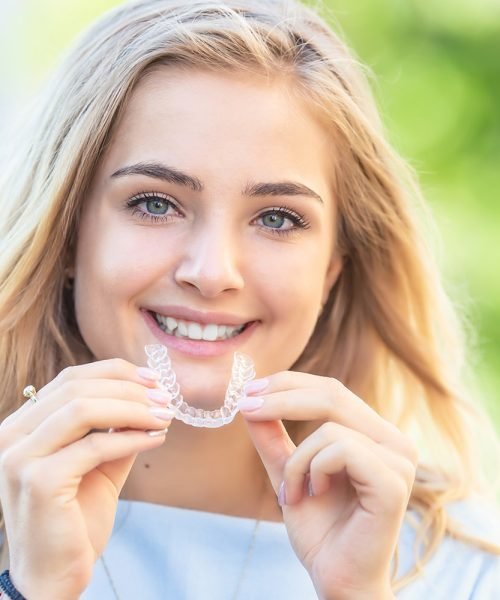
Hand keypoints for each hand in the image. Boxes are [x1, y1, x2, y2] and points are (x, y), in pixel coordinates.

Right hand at [0, 359, 173, 599]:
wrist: (54, 576)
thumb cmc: (76, 518)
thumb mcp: (100, 463)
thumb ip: (116, 429)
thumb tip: (150, 397)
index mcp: (23, 425)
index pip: (70, 378)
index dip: (115, 372)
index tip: (152, 378)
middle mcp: (12, 435)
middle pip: (77, 387)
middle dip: (129, 388)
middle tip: (165, 398)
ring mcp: (20, 457)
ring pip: (84, 409)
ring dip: (133, 408)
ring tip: (164, 416)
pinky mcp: (40, 482)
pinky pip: (95, 445)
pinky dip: (131, 438)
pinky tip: (156, 439)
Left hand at [239, 372, 415, 599]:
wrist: (337, 579)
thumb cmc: (320, 530)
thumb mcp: (288, 472)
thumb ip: (273, 438)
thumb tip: (250, 400)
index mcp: (374, 434)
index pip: (331, 390)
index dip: (289, 383)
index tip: (249, 390)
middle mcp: (393, 441)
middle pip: (332, 394)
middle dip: (281, 397)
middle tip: (246, 407)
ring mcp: (399, 460)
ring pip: (330, 427)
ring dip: (297, 460)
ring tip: (292, 492)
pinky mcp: (394, 482)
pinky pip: (340, 449)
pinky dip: (313, 470)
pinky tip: (314, 494)